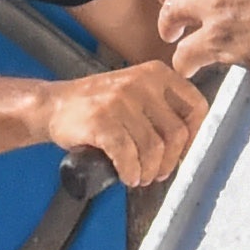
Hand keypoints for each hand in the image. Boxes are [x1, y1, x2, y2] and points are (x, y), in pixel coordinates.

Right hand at [43, 61, 207, 186]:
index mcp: (156, 74)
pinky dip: (130, 172)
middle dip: (169, 162)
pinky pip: (127, 155)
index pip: (196, 106)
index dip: (194, 136)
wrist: (54, 105)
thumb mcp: (136, 92)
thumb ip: (163, 109)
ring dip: (148, 171)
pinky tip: (126, 176)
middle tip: (157, 173)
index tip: (183, 153)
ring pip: (152, 149)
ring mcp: (120, 101)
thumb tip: (188, 146)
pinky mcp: (101, 121)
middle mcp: (141, 83)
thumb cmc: (98, 105)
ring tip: (140, 176)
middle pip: (176, 133)